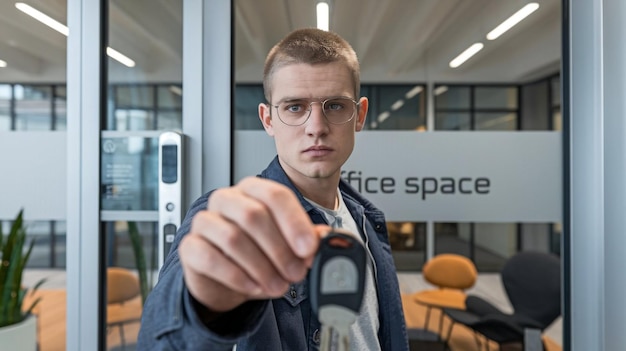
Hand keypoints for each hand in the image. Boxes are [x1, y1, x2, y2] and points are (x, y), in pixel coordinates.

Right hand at [179, 177, 323, 313]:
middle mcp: (227, 200)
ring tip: (278, 285)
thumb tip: (327, 237)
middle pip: (254, 216)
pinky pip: (211, 258)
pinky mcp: (190, 246)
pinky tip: (254, 287)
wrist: (226, 278)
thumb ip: (307, 239)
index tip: (308, 249)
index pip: (275, 195)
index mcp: (253, 190)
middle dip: (280, 250)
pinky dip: (237, 276)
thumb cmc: (258, 253)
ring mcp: (205, 221)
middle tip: (295, 273)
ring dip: (261, 266)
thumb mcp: (287, 245)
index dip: (294, 223)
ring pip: (233, 238)